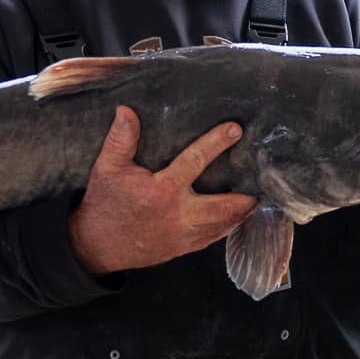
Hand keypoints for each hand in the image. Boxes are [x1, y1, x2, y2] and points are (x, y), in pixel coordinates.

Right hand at [68, 106, 258, 274]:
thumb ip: (120, 140)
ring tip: (256, 196)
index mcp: (163, 191)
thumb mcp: (107, 169)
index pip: (196, 161)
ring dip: (242, 212)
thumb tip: (127, 111)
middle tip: (262, 180)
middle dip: (246, 195)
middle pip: (225, 206)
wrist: (97, 246)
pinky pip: (215, 238)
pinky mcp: (184, 248)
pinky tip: (236, 216)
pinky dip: (229, 226)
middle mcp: (179, 215)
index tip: (235, 130)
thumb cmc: (104, 205)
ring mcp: (184, 236)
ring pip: (224, 225)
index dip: (216, 143)